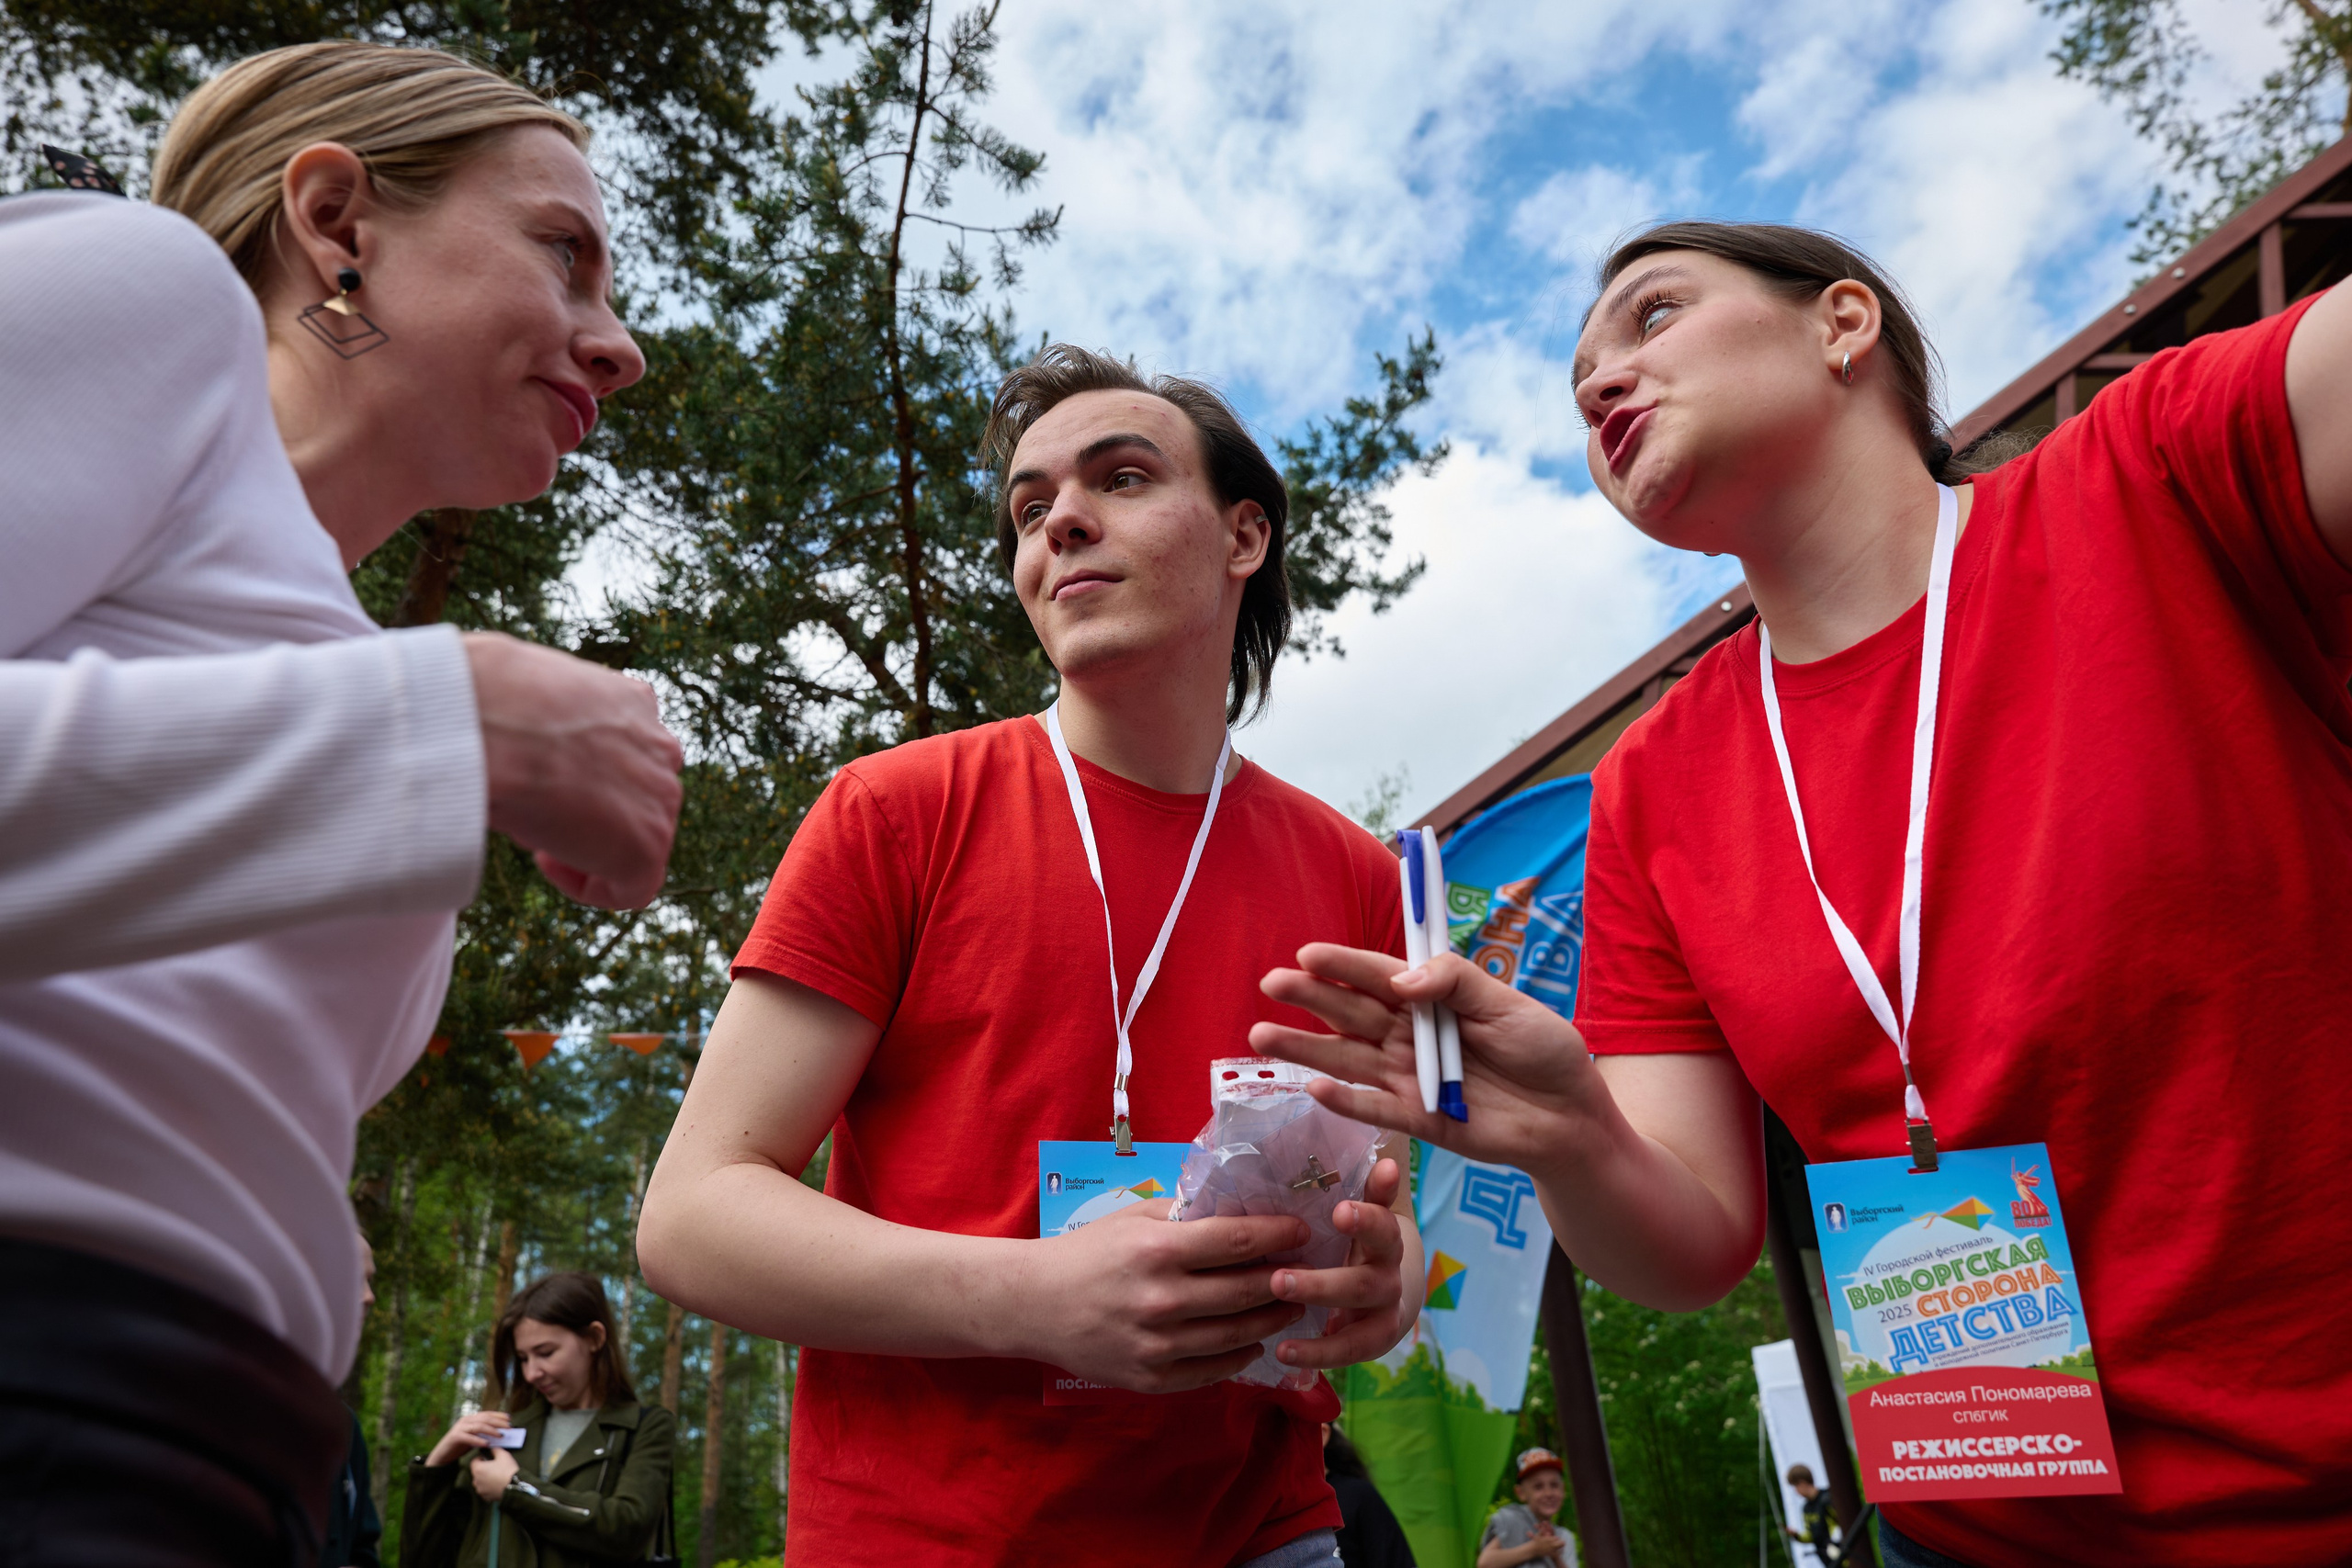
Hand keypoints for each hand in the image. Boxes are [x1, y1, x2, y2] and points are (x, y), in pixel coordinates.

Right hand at [424, 1409, 509, 1466]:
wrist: (442, 1455)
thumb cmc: (460, 1446)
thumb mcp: (474, 1438)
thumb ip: (484, 1434)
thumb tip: (501, 1434)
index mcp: (470, 1419)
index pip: (487, 1414)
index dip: (499, 1415)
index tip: (510, 1419)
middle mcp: (465, 1420)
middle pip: (485, 1418)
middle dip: (499, 1422)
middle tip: (509, 1427)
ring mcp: (459, 1428)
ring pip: (478, 1426)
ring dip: (491, 1430)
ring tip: (501, 1436)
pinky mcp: (455, 1437)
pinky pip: (469, 1437)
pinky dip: (479, 1440)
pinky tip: (487, 1444)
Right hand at [464, 632, 683, 908]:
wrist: (484, 722)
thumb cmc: (481, 697)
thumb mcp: (521, 691)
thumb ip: (545, 717)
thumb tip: (522, 744)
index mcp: (632, 702)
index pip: (627, 747)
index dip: (585, 772)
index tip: (542, 778)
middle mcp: (657, 745)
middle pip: (638, 793)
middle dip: (591, 808)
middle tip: (537, 808)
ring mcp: (660, 794)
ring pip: (637, 838)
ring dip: (588, 844)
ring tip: (534, 831)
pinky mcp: (648, 844)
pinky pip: (634, 887)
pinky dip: (591, 887)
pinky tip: (547, 861)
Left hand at [469, 1444, 518, 1502]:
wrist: (515, 1486)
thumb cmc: (508, 1469)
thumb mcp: (503, 1454)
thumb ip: (495, 1450)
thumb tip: (491, 1450)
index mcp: (478, 1469)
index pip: (474, 1461)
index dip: (481, 1458)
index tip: (489, 1459)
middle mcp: (475, 1480)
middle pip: (476, 1472)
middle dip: (483, 1469)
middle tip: (494, 1468)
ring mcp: (480, 1490)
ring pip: (480, 1482)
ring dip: (485, 1479)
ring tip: (496, 1477)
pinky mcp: (485, 1497)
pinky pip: (484, 1490)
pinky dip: (489, 1487)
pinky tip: (497, 1485)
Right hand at [1015, 1201, 1313, 1392]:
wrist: (1034, 1305)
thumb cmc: (1088, 1252)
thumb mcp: (1132, 1218)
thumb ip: (1185, 1215)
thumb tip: (1241, 1207)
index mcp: (1157, 1250)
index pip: (1236, 1242)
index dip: (1278, 1235)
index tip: (1304, 1230)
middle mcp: (1161, 1299)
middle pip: (1245, 1292)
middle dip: (1286, 1281)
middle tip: (1312, 1272)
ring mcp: (1157, 1344)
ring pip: (1236, 1335)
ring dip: (1273, 1320)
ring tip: (1293, 1307)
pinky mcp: (1150, 1378)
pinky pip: (1212, 1370)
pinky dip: (1240, 1355)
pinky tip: (1254, 1340)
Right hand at [1250, 943, 1609, 1182]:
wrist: (1570, 1116)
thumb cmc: (1544, 1051)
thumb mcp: (1508, 1005)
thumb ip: (1456, 983)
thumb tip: (1403, 978)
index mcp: (1431, 999)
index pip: (1379, 976)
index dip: (1343, 964)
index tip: (1308, 953)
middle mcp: (1410, 1035)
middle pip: (1351, 1014)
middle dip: (1310, 998)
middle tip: (1271, 984)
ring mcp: (1409, 1077)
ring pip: (1348, 1059)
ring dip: (1305, 1048)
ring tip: (1260, 1036)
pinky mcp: (1418, 1119)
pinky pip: (1374, 1108)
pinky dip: (1344, 1101)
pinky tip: (1311, 1088)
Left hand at [1267, 1156, 1410, 1368]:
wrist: (1389, 1289)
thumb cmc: (1356, 1242)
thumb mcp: (1356, 1214)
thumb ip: (1356, 1189)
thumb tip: (1368, 1152)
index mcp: (1383, 1234)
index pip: (1383, 1222)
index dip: (1367, 1216)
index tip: (1341, 1210)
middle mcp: (1389, 1269)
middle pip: (1365, 1276)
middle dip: (1323, 1278)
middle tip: (1279, 1275)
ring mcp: (1386, 1305)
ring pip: (1359, 1306)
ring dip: (1318, 1303)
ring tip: (1277, 1299)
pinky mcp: (1377, 1338)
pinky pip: (1351, 1349)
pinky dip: (1318, 1353)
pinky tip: (1284, 1352)